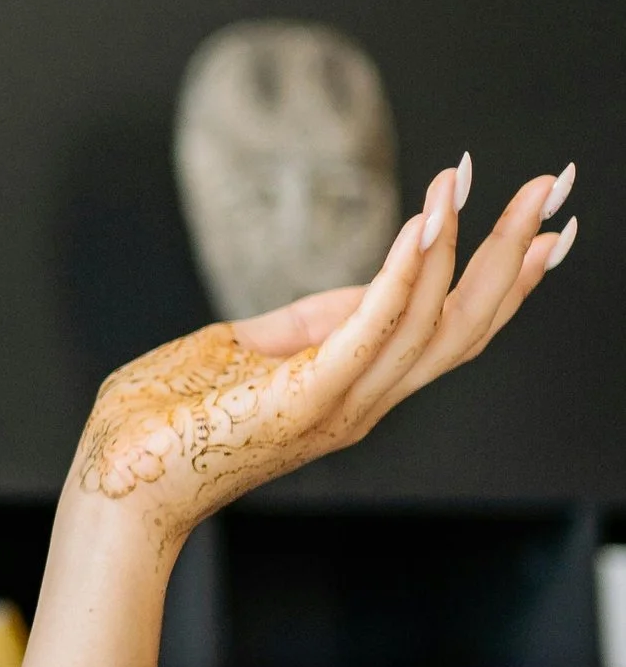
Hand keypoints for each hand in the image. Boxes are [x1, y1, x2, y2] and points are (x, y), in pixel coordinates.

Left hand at [73, 155, 578, 552]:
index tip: (546, 222)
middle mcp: (362, 401)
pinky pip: (371, 327)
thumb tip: (353, 291)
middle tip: (554, 182)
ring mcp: (339, 403)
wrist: (112, 487)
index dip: (502, 276)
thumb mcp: (241, 353)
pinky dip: (405, 272)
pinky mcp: (305, 398)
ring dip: (463, 243)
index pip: (449, 329)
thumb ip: (299, 326)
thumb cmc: (160, 426)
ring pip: (432, 320)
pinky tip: (427, 221)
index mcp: (350, 388)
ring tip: (480, 179)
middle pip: (466, 323)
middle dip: (514, 251)